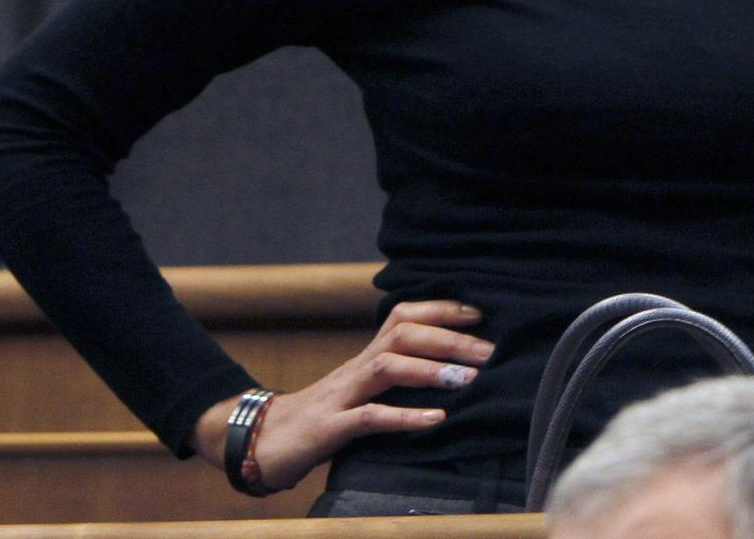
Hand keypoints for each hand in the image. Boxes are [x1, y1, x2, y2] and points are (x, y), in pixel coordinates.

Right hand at [194, 299, 491, 492]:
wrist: (263, 442)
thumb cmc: (327, 415)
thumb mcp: (366, 388)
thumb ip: (399, 373)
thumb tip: (456, 364)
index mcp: (368, 355)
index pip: (406, 315)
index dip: (443, 309)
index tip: (482, 313)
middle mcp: (357, 367)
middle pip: (403, 334)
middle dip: (450, 338)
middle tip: (490, 351)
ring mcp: (342, 395)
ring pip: (387, 367)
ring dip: (431, 369)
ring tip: (469, 378)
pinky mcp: (330, 428)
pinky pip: (369, 417)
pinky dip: (404, 417)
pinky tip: (437, 420)